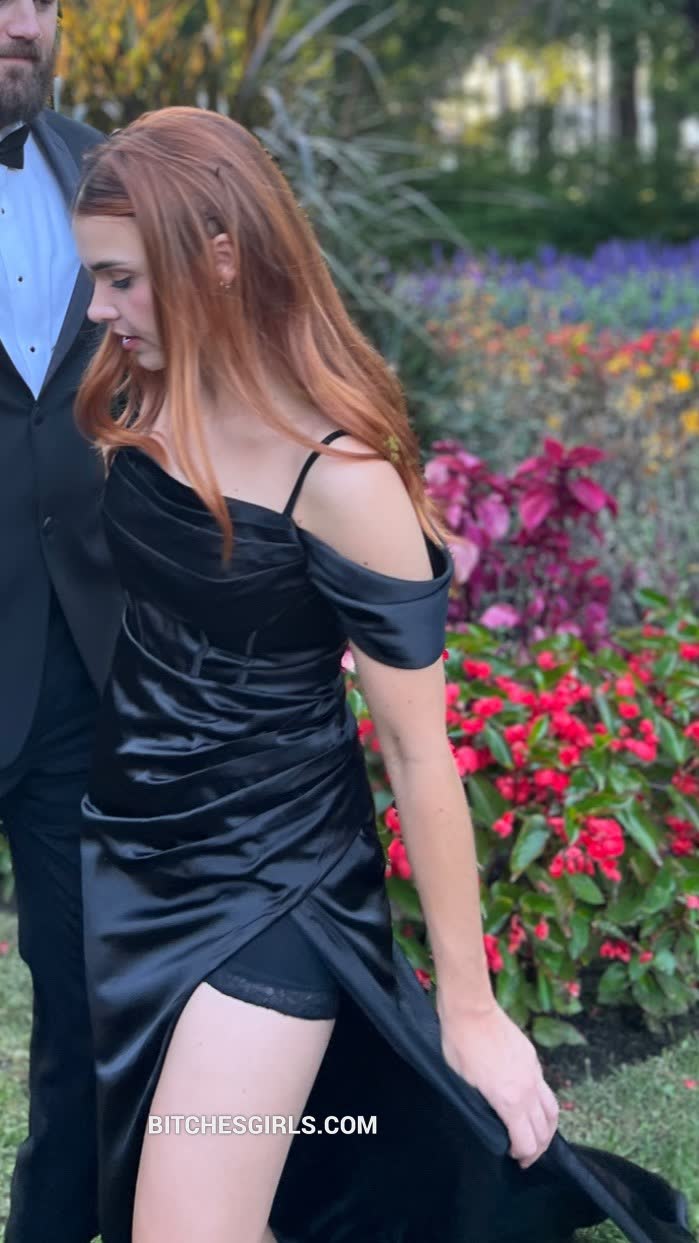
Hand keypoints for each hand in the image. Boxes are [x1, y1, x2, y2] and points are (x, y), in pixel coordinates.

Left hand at [439, 999, 558, 1168]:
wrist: (471, 1010)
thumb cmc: (459, 1046)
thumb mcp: (463, 1085)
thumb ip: (483, 1108)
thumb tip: (492, 1121)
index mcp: (509, 1101)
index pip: (527, 1141)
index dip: (522, 1155)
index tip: (513, 1157)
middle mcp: (528, 1090)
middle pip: (544, 1130)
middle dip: (537, 1148)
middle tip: (526, 1156)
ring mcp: (533, 1072)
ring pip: (552, 1110)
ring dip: (547, 1129)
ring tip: (537, 1137)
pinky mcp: (533, 1058)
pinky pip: (545, 1089)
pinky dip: (543, 1105)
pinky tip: (531, 1106)